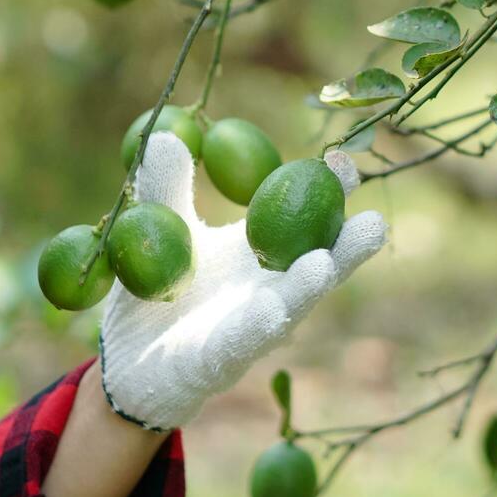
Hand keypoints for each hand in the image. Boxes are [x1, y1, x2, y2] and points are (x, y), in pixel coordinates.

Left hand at [99, 132, 386, 429]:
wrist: (123, 363)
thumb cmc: (156, 291)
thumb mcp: (159, 229)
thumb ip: (166, 186)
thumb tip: (164, 134)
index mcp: (261, 250)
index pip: (306, 216)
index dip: (329, 191)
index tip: (343, 160)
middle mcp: (269, 289)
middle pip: (320, 265)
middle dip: (347, 247)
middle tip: (374, 221)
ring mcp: (249, 327)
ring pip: (290, 307)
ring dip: (308, 288)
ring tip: (325, 264)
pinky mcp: (219, 361)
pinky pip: (241, 342)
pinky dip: (258, 326)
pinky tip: (272, 310)